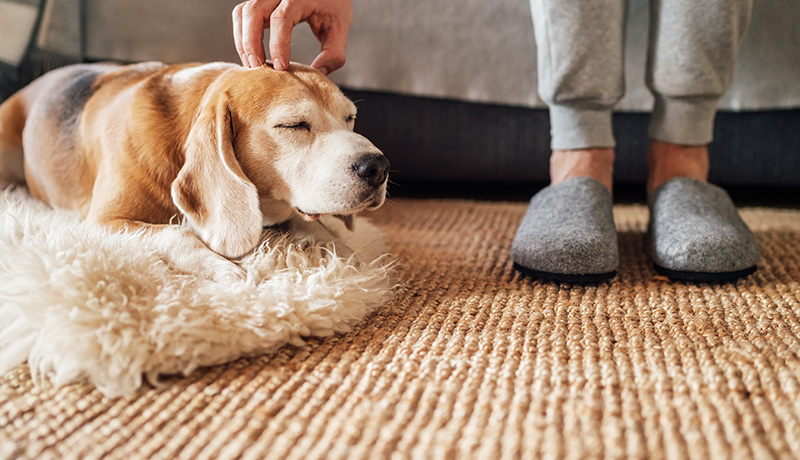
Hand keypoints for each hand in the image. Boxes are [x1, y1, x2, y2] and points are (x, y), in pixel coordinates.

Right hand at [232, 0, 352, 74]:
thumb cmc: (333, 5)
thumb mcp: (340, 27)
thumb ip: (333, 53)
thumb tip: (317, 74)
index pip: (281, 18)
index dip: (278, 44)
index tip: (280, 67)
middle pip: (254, 12)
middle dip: (251, 42)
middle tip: (257, 68)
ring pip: (243, 12)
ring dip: (243, 40)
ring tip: (252, 64)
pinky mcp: (260, 1)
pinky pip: (242, 14)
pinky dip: (242, 34)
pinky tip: (252, 53)